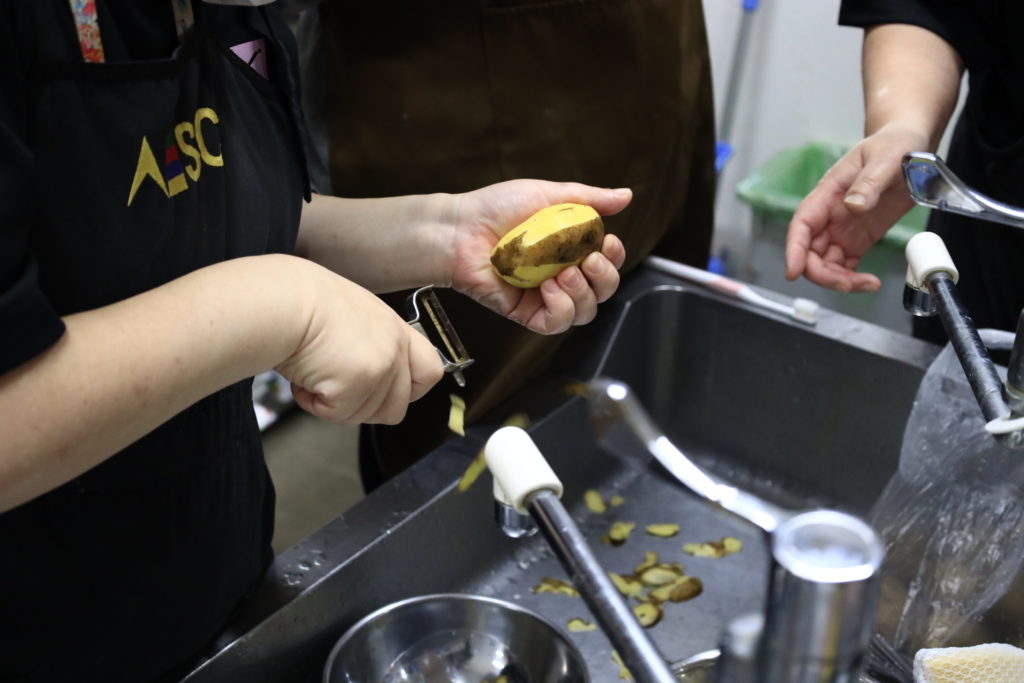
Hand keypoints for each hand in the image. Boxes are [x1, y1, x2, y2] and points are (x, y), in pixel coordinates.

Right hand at [274, 262, 443, 424]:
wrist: (282, 301)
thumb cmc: (302, 303)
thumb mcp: (351, 317)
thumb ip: (371, 346)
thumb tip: (366, 380)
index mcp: (395, 330)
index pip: (430, 371)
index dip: (410, 390)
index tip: (384, 390)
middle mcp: (394, 349)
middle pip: (396, 408)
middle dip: (362, 408)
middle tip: (335, 390)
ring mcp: (381, 367)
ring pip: (364, 415)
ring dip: (334, 404)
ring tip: (313, 374)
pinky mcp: (358, 383)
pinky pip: (338, 414)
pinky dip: (314, 403)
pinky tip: (303, 380)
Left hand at [444, 180, 629, 334]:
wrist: (461, 227)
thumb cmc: (497, 208)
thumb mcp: (549, 196)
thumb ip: (589, 199)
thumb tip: (626, 195)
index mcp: (570, 250)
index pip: (606, 263)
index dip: (615, 259)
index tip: (607, 243)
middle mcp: (561, 275)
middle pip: (602, 292)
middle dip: (605, 279)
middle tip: (588, 261)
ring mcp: (543, 297)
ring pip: (584, 313)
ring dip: (582, 294)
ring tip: (563, 274)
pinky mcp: (524, 312)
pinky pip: (555, 323)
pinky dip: (561, 308)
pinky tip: (549, 289)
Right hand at [785, 124, 927, 291]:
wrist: (910, 150)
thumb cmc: (893, 145)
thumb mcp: (886, 157)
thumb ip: (870, 181)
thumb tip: (854, 205)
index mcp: (828, 194)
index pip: (801, 225)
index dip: (793, 249)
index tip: (793, 271)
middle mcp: (829, 216)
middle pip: (809, 253)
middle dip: (822, 274)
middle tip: (850, 284)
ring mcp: (842, 230)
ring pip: (826, 265)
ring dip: (839, 281)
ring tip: (869, 284)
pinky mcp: (858, 241)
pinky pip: (846, 267)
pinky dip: (853, 280)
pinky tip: (870, 282)